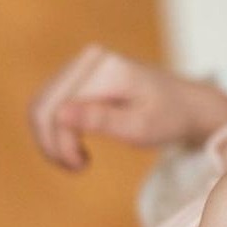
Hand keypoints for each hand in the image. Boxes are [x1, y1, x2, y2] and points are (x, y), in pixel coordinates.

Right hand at [27, 44, 226, 172]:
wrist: (185, 104)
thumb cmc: (169, 118)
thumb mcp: (140, 128)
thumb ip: (100, 120)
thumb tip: (59, 115)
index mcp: (108, 68)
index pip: (61, 109)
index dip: (61, 145)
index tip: (82, 167)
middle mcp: (90, 58)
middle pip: (43, 106)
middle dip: (51, 144)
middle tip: (75, 167)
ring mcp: (81, 62)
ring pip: (40, 106)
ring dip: (49, 139)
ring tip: (75, 160)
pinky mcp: (77, 73)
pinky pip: (49, 103)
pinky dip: (54, 130)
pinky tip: (74, 147)